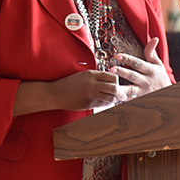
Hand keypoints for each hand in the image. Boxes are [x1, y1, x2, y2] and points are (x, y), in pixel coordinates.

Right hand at [13, 70, 127, 115]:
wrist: (56, 94)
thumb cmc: (69, 84)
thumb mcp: (83, 76)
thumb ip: (96, 77)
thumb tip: (109, 81)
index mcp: (92, 74)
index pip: (111, 76)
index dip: (117, 81)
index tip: (118, 84)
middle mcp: (92, 84)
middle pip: (113, 87)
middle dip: (120, 92)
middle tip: (124, 94)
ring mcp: (90, 94)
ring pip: (110, 97)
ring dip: (115, 99)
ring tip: (117, 99)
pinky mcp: (88, 104)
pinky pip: (102, 104)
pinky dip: (107, 104)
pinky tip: (107, 103)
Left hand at [109, 37, 171, 99]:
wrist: (168, 95)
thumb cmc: (160, 77)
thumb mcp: (158, 64)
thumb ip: (152, 52)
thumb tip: (154, 38)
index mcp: (150, 70)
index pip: (138, 63)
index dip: (128, 59)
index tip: (117, 55)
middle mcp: (146, 81)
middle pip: (132, 76)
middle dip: (122, 72)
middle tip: (111, 69)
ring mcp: (142, 92)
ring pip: (130, 90)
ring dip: (120, 87)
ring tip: (110, 85)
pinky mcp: (138, 99)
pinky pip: (128, 99)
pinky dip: (120, 98)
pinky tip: (111, 96)